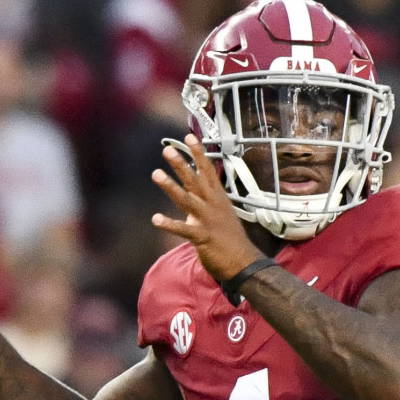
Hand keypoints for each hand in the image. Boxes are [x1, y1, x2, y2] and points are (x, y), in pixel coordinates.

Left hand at [151, 134, 262, 281]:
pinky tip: (155, 219)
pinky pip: (183, 229)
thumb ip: (207, 201)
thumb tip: (195, 191)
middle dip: (181, 164)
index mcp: (218, 198)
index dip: (198, 154)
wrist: (244, 263)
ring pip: (187, 199)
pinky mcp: (202, 237)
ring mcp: (208, 220)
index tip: (189, 137)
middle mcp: (213, 205)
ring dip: (171, 186)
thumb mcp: (221, 214)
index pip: (208, 171)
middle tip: (167, 149)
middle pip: (195, 180)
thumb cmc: (231, 239)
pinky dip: (169, 224)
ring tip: (156, 173)